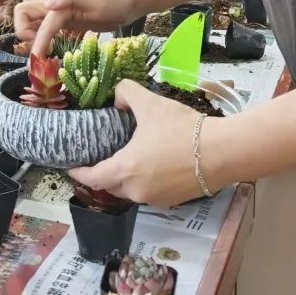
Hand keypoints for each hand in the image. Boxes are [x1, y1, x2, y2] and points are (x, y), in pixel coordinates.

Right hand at [17, 0, 135, 57]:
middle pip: (23, 14)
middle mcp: (54, 8)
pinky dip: (41, 39)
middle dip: (24, 31)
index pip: (40, 25)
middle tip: (40, 49)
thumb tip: (48, 5)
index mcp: (58, 3)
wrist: (126, 2)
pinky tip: (51, 50)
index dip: (37, 43)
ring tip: (44, 51)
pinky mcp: (65, 23)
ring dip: (30, 35)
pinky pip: (44, 29)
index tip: (38, 60)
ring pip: (31, 21)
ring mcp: (59, 15)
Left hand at [69, 80, 219, 207]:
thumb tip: (118, 98)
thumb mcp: (150, 103)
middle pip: (110, 186)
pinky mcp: (173, 201)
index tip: (71, 167)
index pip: (92, 178)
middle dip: (103, 174)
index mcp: (125, 169)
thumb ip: (127, 93)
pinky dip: (145, 182)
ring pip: (131, 191)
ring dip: (125, 179)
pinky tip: (153, 166)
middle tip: (100, 158)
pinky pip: (150, 193)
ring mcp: (156, 199)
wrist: (224, 152)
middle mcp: (137, 190)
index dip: (79, 173)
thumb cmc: (183, 129)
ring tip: (128, 160)